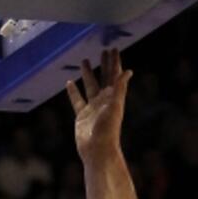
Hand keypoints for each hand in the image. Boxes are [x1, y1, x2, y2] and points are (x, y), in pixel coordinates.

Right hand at [66, 49, 131, 163]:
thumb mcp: (115, 106)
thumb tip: (128, 71)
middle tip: (104, 50)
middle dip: (104, 64)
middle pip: (104, 77)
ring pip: (90, 86)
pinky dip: (73, 91)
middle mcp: (105, 101)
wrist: (98, 149)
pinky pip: (77, 100)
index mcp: (114, 98)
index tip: (113, 48)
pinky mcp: (82, 115)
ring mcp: (93, 107)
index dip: (114, 62)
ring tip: (84, 60)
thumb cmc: (108, 129)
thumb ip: (119, 88)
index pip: (115, 75)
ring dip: (88, 73)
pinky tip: (69, 82)